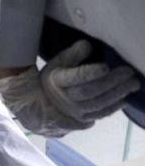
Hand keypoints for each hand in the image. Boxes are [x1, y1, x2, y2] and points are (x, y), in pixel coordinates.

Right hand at [0, 40, 139, 136]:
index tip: (106, 66)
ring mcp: (72, 111)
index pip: (76, 78)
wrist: (34, 103)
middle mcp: (64, 98)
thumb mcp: (57, 62)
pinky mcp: (80, 119)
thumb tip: (88, 46)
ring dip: (117, 94)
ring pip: (97, 104)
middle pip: (90, 92)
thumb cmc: (50, 79)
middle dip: (112, 82)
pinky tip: (123, 98)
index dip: (91, 73)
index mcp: (57, 81)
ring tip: (132, 84)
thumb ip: (73, 54)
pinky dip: (112, 108)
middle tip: (129, 73)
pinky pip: (98, 115)